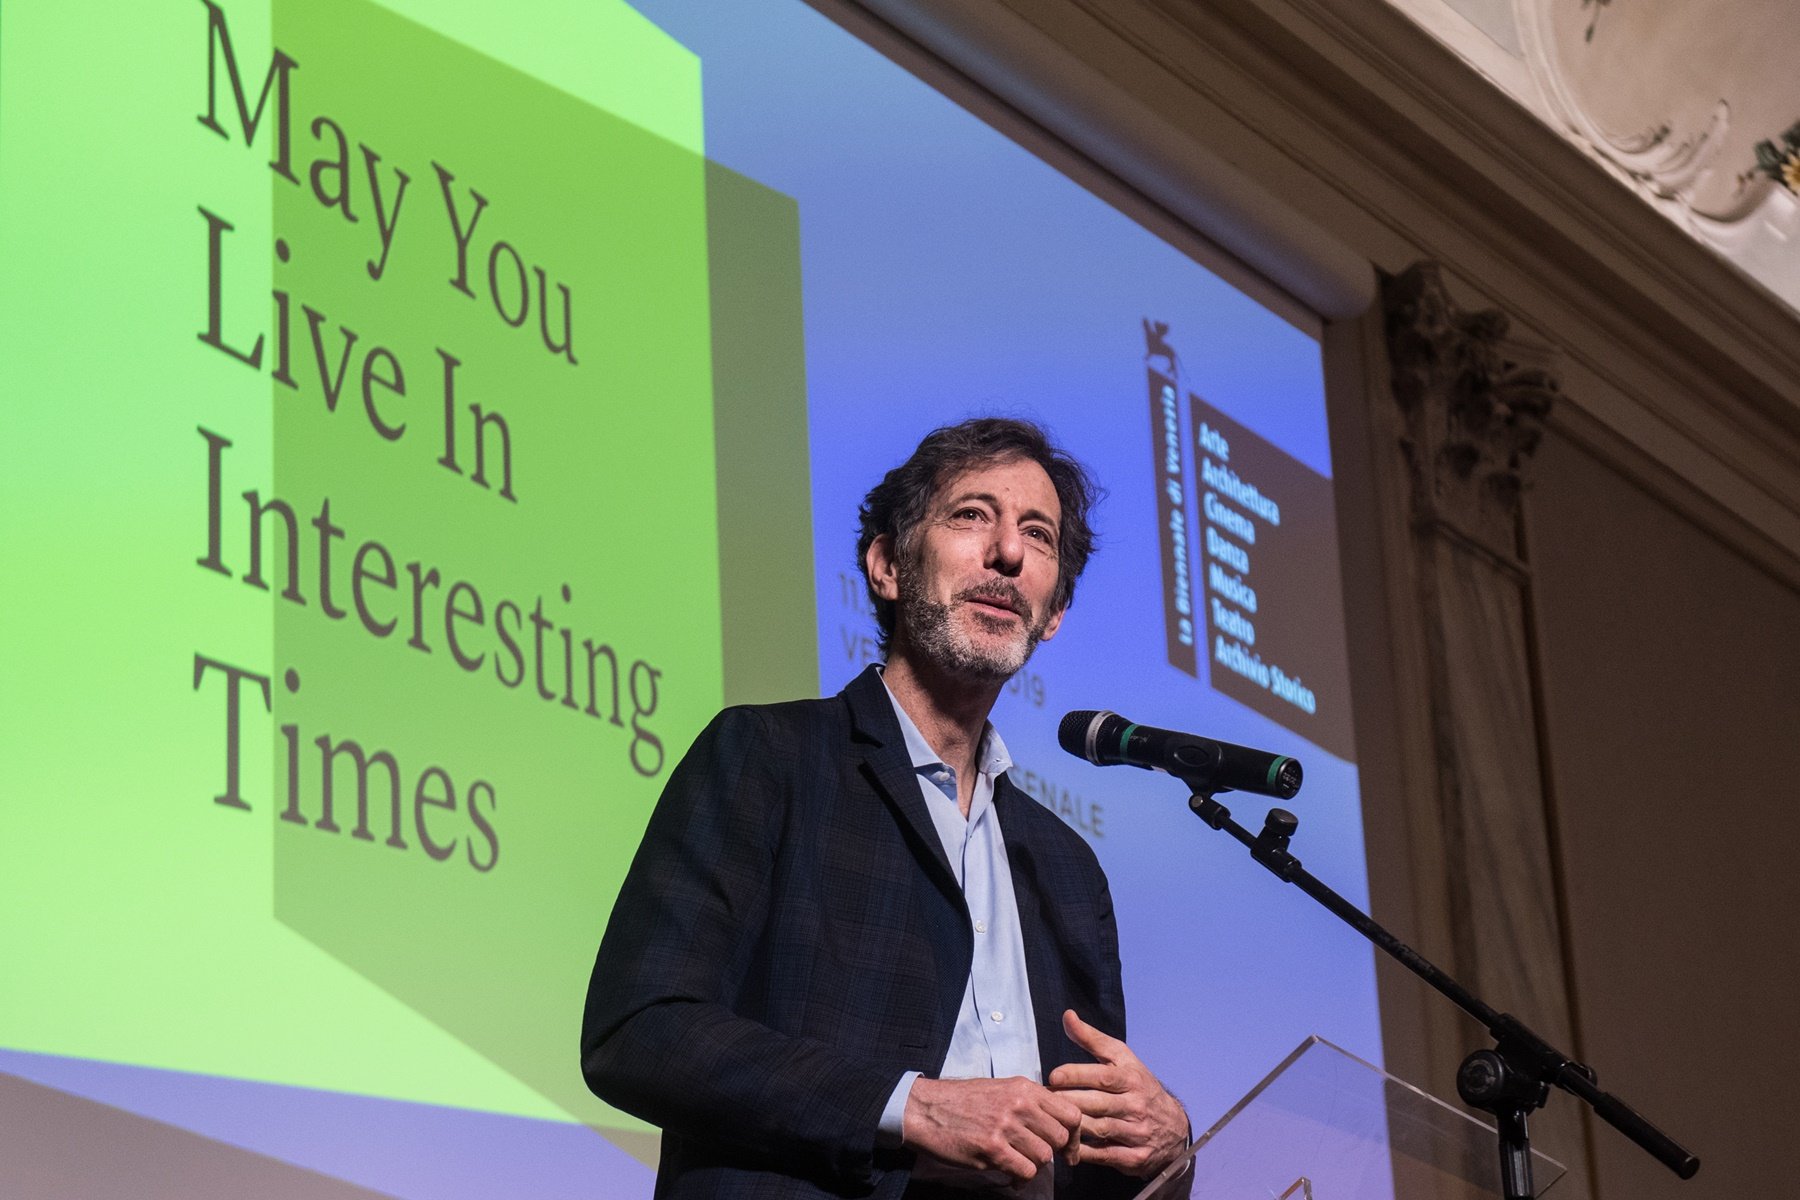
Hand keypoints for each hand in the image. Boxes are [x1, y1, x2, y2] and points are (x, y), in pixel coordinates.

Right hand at [902, 1074, 1083, 1182]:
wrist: (926, 1109)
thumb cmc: (963, 1101)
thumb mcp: (1002, 1089)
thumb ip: (1030, 1103)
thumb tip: (1057, 1124)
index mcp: (1024, 1088)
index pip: (1070, 1113)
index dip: (1074, 1135)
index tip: (1069, 1149)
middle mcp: (1019, 1104)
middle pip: (1060, 1138)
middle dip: (1053, 1153)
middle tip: (1040, 1159)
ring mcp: (1006, 1127)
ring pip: (1044, 1156)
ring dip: (1033, 1165)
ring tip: (1019, 1166)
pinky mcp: (992, 1149)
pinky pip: (1025, 1171)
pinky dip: (1021, 1179)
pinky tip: (1011, 1176)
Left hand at [1047, 1009, 1189, 1177]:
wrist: (1173, 1126)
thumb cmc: (1138, 1086)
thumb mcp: (1121, 1059)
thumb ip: (1092, 1039)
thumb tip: (1068, 1015)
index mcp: (1131, 1078)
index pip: (1102, 1076)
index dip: (1076, 1075)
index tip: (1053, 1077)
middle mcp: (1135, 1105)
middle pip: (1096, 1104)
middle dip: (1067, 1102)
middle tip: (1042, 1101)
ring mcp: (1136, 1132)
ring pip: (1097, 1130)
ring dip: (1071, 1127)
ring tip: (1048, 1122)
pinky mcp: (1135, 1157)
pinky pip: (1103, 1155)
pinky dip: (1082, 1152)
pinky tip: (1065, 1146)